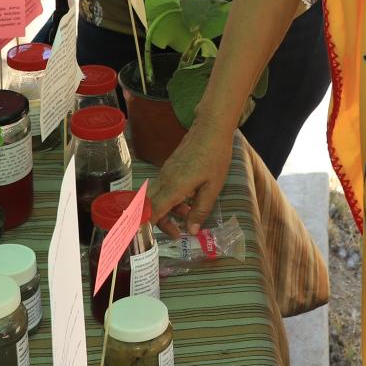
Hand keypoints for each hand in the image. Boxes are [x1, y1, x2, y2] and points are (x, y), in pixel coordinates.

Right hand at [148, 121, 235, 235]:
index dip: (152, 227)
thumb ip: (200, 210)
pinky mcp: (170, 167)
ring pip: (157, 197)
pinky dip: (171, 198)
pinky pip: (163, 188)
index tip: (164, 237)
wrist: (210, 128)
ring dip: (169, 210)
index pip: (152, 212)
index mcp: (173, 187)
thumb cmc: (215, 157)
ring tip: (189, 214)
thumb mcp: (212, 188)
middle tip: (178, 232)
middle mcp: (164, 180)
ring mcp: (165, 172)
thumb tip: (192, 231)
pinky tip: (189, 199)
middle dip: (161, 222)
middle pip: (150, 206)